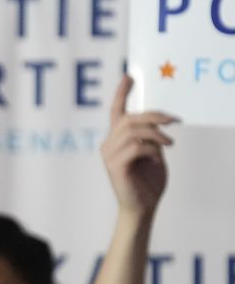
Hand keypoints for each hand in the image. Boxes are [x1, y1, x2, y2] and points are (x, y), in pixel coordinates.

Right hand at [99, 74, 175, 218]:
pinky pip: (136, 147)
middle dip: (154, 116)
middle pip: (130, 119)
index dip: (122, 93)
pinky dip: (152, 150)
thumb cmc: (148, 182)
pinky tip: (156, 160)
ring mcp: (109, 156)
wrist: (143, 207)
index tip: (130, 76)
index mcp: (116, 140)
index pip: (116, 112)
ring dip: (156, 134)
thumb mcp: (153, 153)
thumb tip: (156, 124)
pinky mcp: (115, 166)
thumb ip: (150, 137)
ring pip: (133, 131)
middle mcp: (108, 145)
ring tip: (170, 144)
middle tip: (175, 121)